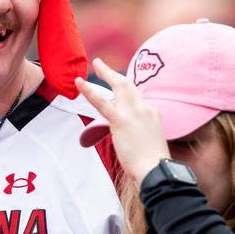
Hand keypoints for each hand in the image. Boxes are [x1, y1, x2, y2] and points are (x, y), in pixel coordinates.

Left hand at [76, 58, 171, 182]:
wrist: (156, 170)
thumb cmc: (153, 163)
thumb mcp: (150, 141)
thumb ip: (139, 132)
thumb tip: (128, 134)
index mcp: (152, 112)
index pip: (136, 97)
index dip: (124, 93)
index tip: (115, 88)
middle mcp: (144, 108)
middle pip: (128, 85)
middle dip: (114, 74)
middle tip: (101, 65)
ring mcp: (133, 112)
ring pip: (118, 86)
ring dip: (106, 73)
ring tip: (96, 63)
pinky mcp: (120, 120)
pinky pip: (102, 102)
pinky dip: (89, 90)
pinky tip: (79, 83)